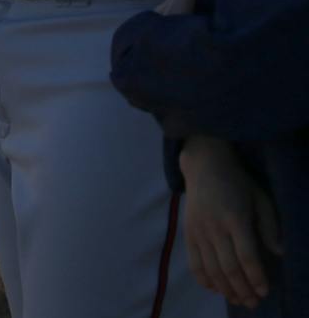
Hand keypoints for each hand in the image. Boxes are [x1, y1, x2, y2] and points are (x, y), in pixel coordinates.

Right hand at [179, 135, 278, 306]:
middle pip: (228, 267)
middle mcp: (214, 227)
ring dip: (225, 288)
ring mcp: (198, 231)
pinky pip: (193, 262)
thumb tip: (279, 251)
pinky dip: (204, 279)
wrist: (203, 165)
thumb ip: (269, 225)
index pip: (246, 255)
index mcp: (235, 218)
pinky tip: (215, 289)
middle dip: (242, 289)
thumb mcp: (260, 198)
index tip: (264, 291)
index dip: (256, 276)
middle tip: (253, 303)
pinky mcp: (188, 233)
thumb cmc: (238, 182)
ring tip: (238, 300)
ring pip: (211, 268)